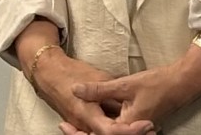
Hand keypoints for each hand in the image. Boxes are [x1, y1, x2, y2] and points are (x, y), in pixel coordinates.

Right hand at [27, 52, 151, 134]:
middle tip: (151, 129)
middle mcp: (82, 124)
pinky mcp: (81, 122)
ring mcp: (81, 124)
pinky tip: (129, 125)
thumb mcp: (100, 79)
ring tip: (144, 128)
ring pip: (102, 134)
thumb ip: (113, 95)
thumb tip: (130, 103)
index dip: (131, 130)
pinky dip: (112, 129)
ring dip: (123, 131)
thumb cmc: (73, 72)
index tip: (147, 124)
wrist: (50, 72)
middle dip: (129, 133)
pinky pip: (97, 130)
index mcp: (86, 114)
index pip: (112, 130)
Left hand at [63, 48, 200, 134]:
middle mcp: (131, 131)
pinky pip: (118, 130)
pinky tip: (97, 119)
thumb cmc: (158, 82)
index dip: (77, 133)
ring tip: (75, 125)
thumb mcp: (125, 84)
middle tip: (65, 127)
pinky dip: (104, 127)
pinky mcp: (138, 124)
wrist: (184, 81)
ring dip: (93, 130)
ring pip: (110, 134)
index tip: (63, 126)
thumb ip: (99, 89)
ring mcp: (136, 129)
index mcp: (127, 125)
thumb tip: (75, 90)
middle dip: (83, 133)